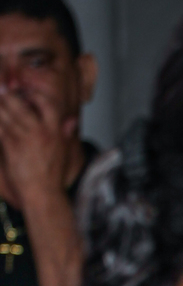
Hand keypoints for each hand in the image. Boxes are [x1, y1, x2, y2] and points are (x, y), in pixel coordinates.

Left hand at [0, 82, 74, 209]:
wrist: (42, 193)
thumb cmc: (52, 175)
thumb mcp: (64, 151)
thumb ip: (66, 133)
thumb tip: (72, 121)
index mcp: (54, 130)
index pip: (45, 103)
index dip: (34, 95)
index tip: (27, 94)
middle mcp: (39, 131)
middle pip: (18, 103)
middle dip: (7, 95)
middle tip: (3, 91)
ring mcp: (23, 137)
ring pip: (4, 113)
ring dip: (0, 106)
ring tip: (0, 104)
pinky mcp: (10, 146)